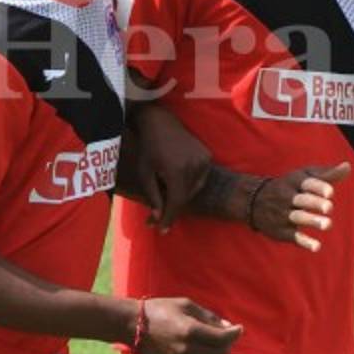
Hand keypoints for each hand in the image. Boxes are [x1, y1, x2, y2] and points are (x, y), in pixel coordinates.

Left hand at [117, 106, 211, 231]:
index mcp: (177, 170)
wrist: (160, 122)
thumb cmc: (148, 148)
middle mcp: (194, 166)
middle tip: (157, 218)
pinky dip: (190, 184)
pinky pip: (200, 178)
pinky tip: (177, 181)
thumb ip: (153, 196)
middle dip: (172, 208)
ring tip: (166, 196)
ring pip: (194, 189)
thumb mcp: (145, 174)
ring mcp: (204, 160)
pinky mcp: (207, 156)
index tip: (162, 231)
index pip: (177, 202)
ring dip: (181, 196)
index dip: (169, 218)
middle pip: (186, 197)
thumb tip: (158, 218)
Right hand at [134, 298, 242, 353]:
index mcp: (190, 331)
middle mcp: (186, 349)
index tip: (240, 328)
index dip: (235, 334)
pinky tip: (204, 352)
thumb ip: (209, 316)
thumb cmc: (160, 309)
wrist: (132, 325)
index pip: (222, 338)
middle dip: (228, 344)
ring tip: (216, 343)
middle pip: (219, 353)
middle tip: (229, 334)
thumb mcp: (186, 305)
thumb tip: (228, 326)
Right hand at [250, 162, 349, 251]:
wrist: (253, 201)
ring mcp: (283, 214)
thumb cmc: (289, 186)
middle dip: (315, 203)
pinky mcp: (281, 230)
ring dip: (312, 221)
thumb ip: (327, 174)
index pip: (307, 183)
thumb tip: (348, 167)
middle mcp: (287, 197)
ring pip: (297, 217)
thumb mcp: (304, 176)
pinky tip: (317, 246)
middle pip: (302, 200)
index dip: (319, 187)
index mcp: (294, 181)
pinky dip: (303, 241)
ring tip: (328, 224)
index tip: (331, 192)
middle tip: (329, 207)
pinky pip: (292, 236)